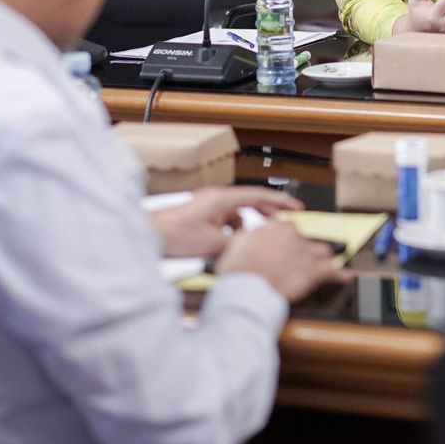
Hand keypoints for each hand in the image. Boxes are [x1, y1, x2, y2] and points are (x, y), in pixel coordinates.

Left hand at [149, 186, 302, 258]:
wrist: (147, 235)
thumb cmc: (173, 234)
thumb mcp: (213, 244)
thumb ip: (237, 244)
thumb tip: (252, 247)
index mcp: (223, 199)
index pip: (259, 195)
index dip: (280, 202)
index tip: (296, 208)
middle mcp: (216, 199)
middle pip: (250, 203)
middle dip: (266, 215)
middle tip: (280, 226)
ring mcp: (207, 207)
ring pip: (237, 216)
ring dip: (245, 228)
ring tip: (248, 243)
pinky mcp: (200, 218)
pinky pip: (224, 223)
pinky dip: (231, 233)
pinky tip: (227, 247)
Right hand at [216, 221, 346, 301]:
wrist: (247, 288)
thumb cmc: (239, 269)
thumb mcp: (236, 243)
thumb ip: (248, 236)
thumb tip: (250, 236)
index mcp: (277, 228)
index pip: (288, 228)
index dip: (286, 240)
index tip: (285, 245)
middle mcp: (295, 237)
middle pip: (306, 240)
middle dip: (303, 250)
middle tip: (296, 262)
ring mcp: (307, 254)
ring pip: (322, 252)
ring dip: (322, 259)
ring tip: (324, 265)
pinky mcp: (316, 272)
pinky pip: (334, 272)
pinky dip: (341, 276)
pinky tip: (346, 277)